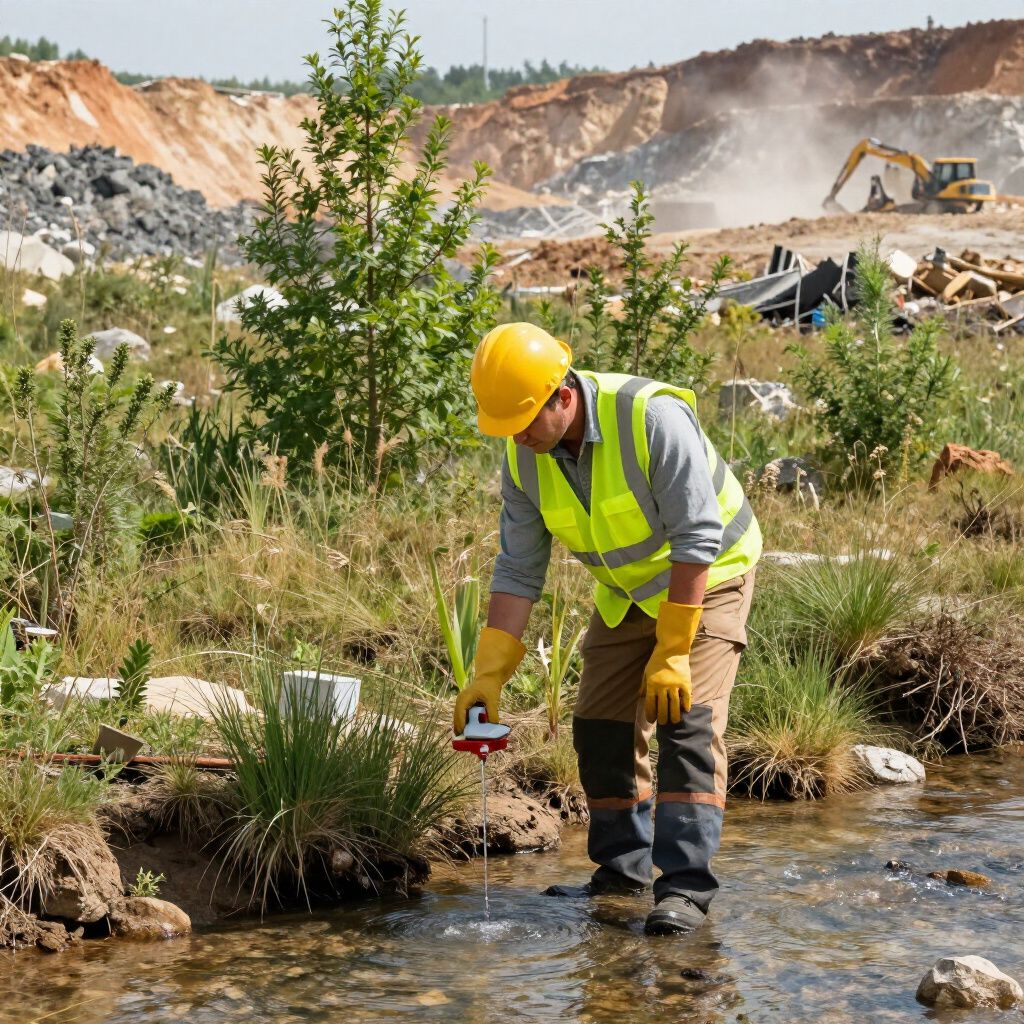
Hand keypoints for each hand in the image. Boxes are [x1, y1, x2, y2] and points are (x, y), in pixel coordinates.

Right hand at [453, 626, 525, 733]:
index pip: (460, 714)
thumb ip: (493, 712)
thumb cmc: (489, 686)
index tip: (463, 736)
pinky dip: (467, 725)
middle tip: (465, 744)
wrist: (489, 678)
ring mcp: (462, 705)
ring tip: (468, 742)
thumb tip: (493, 726)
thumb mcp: (493, 699)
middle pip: (457, 719)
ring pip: (460, 720)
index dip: (461, 726)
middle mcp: (460, 702)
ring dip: (464, 729)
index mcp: (464, 699)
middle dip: (461, 730)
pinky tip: (472, 734)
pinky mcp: (465, 707)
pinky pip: (464, 718)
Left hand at [643, 602, 701, 724]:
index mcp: (652, 684)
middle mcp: (663, 686)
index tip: (652, 721)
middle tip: (663, 724)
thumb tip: (641, 698)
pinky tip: (685, 711)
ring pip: (675, 705)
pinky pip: (686, 697)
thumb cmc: (657, 659)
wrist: (672, 648)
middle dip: (662, 718)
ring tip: (674, 721)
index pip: (651, 704)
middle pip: (663, 707)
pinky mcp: (686, 682)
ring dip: (675, 715)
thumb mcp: (647, 671)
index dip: (651, 714)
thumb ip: (644, 685)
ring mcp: (675, 685)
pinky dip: (686, 705)